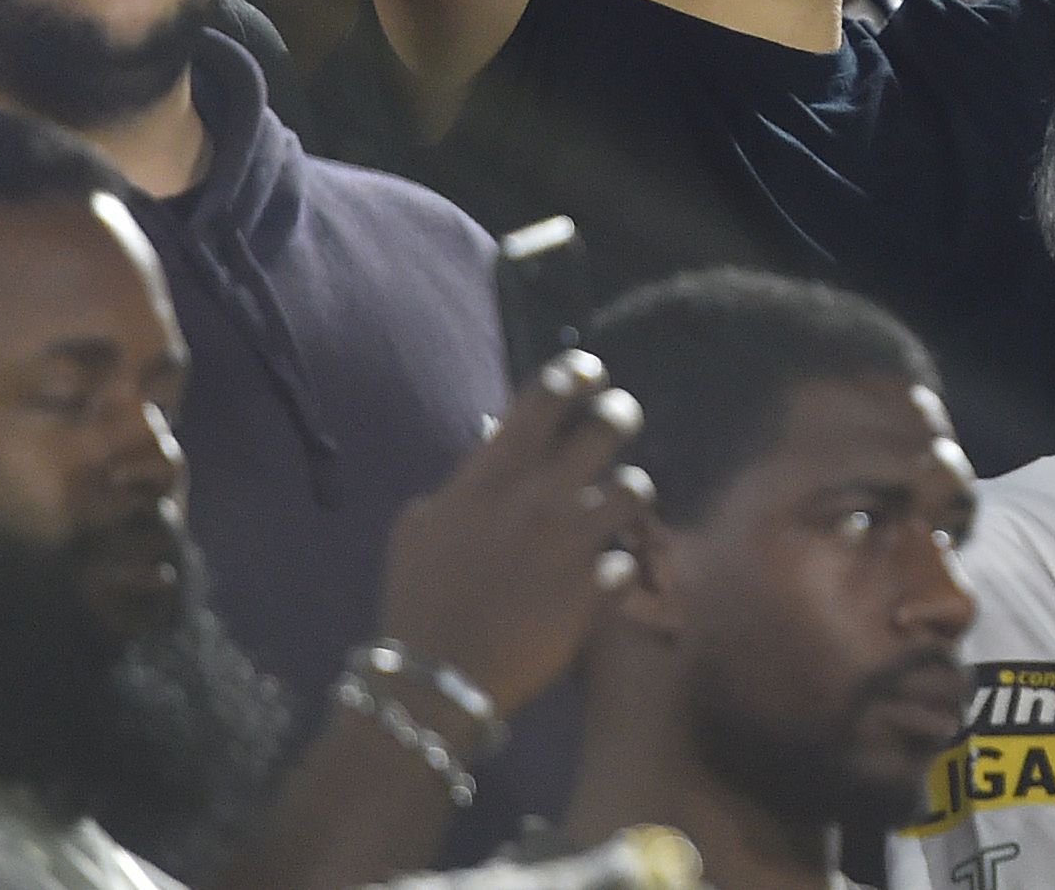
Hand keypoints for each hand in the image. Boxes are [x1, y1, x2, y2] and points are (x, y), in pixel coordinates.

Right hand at [372, 348, 650, 720]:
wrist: (438, 679)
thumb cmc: (419, 598)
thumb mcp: (421, 526)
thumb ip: (464, 484)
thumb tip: (492, 452)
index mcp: (493, 476)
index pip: (547, 397)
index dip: (576, 374)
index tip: (588, 374)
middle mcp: (541, 498)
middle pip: (609, 425)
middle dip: (619, 414)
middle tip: (617, 420)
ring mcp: (575, 543)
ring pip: (635, 488)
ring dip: (628, 492)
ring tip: (617, 503)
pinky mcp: (597, 590)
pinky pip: (629, 561)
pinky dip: (618, 567)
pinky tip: (602, 576)